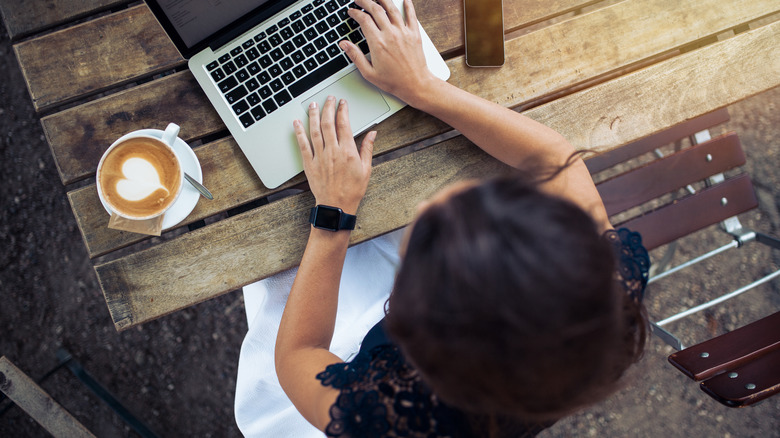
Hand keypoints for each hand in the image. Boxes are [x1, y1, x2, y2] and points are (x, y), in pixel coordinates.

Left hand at [294, 96, 374, 214]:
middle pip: (328, 123)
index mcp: (348, 152)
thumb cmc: (352, 190)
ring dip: (313, 115)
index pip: (344, 125)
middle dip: (328, 108)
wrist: (336, 206)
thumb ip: (368, 149)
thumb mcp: (366, 169)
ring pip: (315, 131)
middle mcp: (333, 152)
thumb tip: (373, 134)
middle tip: (329, 98)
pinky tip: (297, 123)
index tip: (342, 103)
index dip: (343, 111)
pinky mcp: (309, 164)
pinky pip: (303, 145)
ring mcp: (319, 157)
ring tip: (313, 104)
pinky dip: (299, 132)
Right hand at [339, 0, 436, 106]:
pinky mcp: (414, 34)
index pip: (364, 20)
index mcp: (378, 43)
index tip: (352, 12)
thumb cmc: (394, 81)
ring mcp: (403, 32)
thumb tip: (344, 44)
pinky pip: (411, 15)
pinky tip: (405, 0)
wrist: (416, 85)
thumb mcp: (369, 73)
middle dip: (365, 1)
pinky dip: (408, 5)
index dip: (355, 13)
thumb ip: (355, 56)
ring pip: (392, 8)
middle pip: (376, 9)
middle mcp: (390, 34)